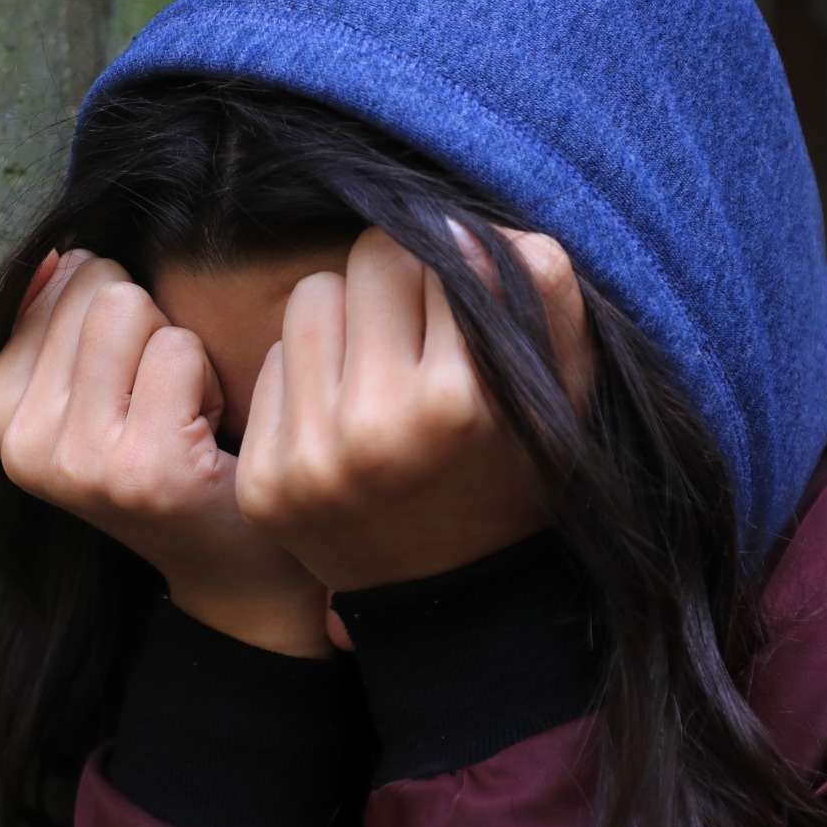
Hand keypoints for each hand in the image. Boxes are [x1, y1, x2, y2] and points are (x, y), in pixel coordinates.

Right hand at [0, 250, 330, 656]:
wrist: (230, 561)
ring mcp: (79, 461)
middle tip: (159, 406)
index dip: (116, 322)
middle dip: (147, 332)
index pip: (63, 278)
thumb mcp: (89, 389)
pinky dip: (209, 381)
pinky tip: (203, 440)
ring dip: (177, 354)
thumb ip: (60, 317)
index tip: (127, 391)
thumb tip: (61, 252)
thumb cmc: (163, 455)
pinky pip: (179, 349)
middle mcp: (23, 444)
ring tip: (179, 418)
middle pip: (99, 289)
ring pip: (134, 310)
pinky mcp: (142, 467)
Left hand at [235, 226, 591, 593]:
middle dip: (398, 284)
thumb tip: (461, 225)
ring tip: (380, 374)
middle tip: (421, 335)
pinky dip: (306, 377)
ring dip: (346, 321)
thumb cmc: (517, 474)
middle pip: (367, 260)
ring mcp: (311, 458)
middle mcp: (377, 428)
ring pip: (309, 297)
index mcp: (461, 402)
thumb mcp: (563, 390)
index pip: (436, 249)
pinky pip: (271, 362)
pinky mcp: (263, 480)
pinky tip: (342, 421)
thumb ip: (543, 294)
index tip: (464, 307)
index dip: (455, 268)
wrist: (454, 601)